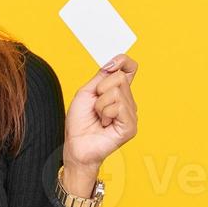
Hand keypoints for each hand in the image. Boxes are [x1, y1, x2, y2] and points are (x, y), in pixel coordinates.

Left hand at [63, 53, 137, 183]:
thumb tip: (114, 63)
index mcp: (118, 92)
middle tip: (96, 107)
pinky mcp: (130, 126)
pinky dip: (105, 113)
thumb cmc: (80, 122)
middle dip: (101, 90)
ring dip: (100, 105)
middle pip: (120, 78)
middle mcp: (128, 102)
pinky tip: (104, 124)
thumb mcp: (87, 92)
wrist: (76, 145)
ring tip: (99, 117)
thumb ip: (101, 77)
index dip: (123, 61)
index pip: (130, 68)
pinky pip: (118, 107)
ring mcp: (131, 114)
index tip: (108, 66)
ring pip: (118, 92)